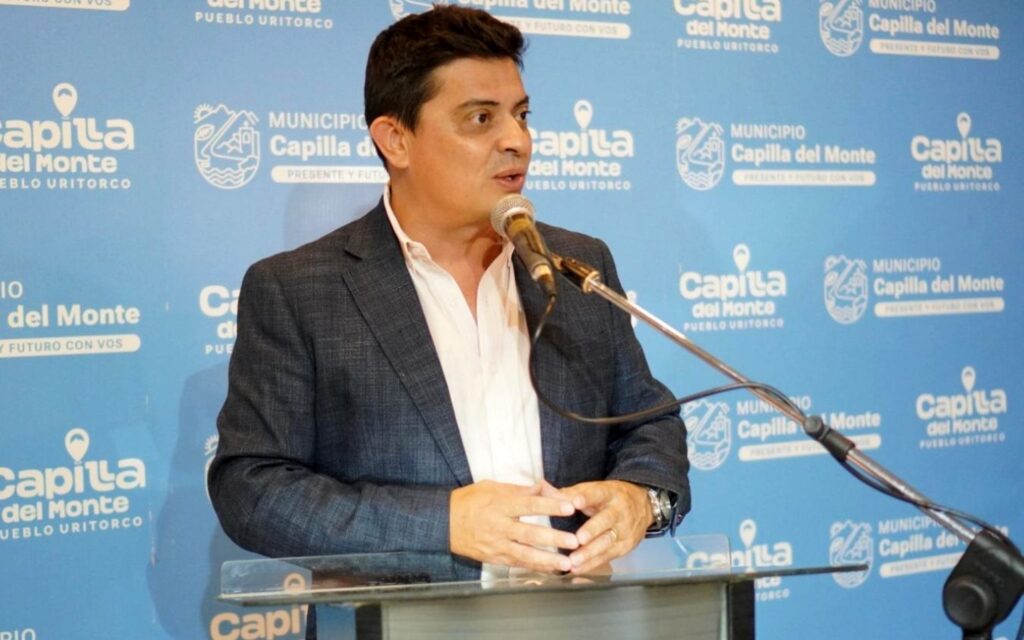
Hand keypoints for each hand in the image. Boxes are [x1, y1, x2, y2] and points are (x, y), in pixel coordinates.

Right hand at [449, 480, 579, 572]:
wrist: (443, 523)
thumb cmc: (468, 501)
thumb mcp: (491, 487)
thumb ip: (519, 489)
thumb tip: (543, 487)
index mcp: (499, 504)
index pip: (529, 505)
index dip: (549, 506)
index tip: (568, 507)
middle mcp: (499, 526)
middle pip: (530, 533)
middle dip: (553, 538)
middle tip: (574, 541)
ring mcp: (496, 545)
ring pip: (525, 554)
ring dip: (548, 560)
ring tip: (567, 563)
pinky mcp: (494, 558)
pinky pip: (518, 563)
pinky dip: (535, 567)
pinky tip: (551, 570)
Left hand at [561, 480, 651, 574]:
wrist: (643, 505)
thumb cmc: (609, 498)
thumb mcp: (594, 490)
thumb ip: (568, 492)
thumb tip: (541, 488)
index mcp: (609, 493)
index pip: (597, 493)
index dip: (586, 498)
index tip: (575, 502)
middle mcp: (619, 511)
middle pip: (606, 520)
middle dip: (592, 530)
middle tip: (578, 539)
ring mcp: (624, 530)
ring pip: (607, 542)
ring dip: (590, 553)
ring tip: (573, 561)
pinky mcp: (625, 546)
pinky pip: (607, 556)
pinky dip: (592, 564)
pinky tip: (578, 568)